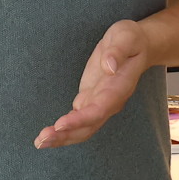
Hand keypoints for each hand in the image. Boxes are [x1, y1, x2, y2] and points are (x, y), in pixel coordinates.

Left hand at [36, 20, 154, 148]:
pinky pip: (77, 120)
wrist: (138, 46)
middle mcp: (110, 101)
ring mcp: (100, 103)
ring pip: (82, 128)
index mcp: (118, 88)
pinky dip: (63, 130)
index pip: (99, 109)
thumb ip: (118, 51)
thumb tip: (109, 66)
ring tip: (40, 142)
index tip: (60, 124)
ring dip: (62, 137)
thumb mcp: (126, 37)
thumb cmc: (131, 40)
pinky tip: (48, 135)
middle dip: (66, 135)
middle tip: (42, 140)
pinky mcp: (90, 100)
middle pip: (89, 126)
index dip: (81, 119)